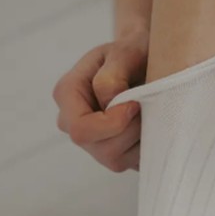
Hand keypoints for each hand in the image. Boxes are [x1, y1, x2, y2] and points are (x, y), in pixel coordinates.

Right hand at [53, 28, 148, 170]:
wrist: (142, 63)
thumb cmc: (132, 53)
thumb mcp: (124, 52)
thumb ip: (112, 76)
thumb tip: (110, 104)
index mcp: (67, 94)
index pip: (81, 129)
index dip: (113, 123)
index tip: (136, 104)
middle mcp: (72, 123)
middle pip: (102, 149)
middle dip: (131, 131)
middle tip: (146, 106)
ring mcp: (91, 143)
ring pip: (117, 160)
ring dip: (140, 139)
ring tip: (147, 112)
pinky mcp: (112, 155)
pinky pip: (130, 163)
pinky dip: (146, 147)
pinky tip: (147, 124)